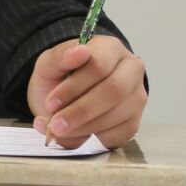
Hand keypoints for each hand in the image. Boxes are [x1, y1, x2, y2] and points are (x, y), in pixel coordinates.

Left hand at [27, 36, 147, 148]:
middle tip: (56, 125)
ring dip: (83, 127)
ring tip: (59, 129)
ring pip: (117, 115)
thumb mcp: (49, 64)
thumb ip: (59, 57)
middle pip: (114, 91)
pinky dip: (93, 137)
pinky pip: (119, 134)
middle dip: (80, 111)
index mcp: (110, 48)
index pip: (99, 65)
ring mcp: (136, 97)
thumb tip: (80, 52)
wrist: (62, 97)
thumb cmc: (59, 77)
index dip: (74, 87)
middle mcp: (131, 70)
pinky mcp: (134, 121)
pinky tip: (75, 132)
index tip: (51, 102)